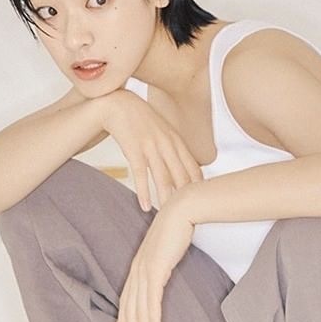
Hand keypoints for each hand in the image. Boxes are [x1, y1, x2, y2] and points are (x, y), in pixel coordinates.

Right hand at [101, 89, 202, 210]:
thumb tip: (185, 168)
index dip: (199, 188)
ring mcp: (151, 147)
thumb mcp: (164, 131)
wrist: (119, 104)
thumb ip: (175, 149)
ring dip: (166, 200)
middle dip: (186, 198)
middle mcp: (167, 144)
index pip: (194, 169)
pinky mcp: (134, 150)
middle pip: (181, 177)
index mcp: (176, 141)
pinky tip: (145, 206)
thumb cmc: (142, 120)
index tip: (201, 204)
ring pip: (163, 179)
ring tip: (168, 216)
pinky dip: (144, 192)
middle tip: (189, 217)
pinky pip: (141, 175)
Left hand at [111, 189, 195, 321]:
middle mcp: (137, 271)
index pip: (128, 300)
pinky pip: (152, 302)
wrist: (182, 209)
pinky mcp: (155, 271)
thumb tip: (163, 272)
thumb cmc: (177, 226)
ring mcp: (144, 271)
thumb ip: (161, 262)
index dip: (123, 321)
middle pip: (131, 311)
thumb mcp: (166, 249)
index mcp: (138, 266)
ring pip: (141, 311)